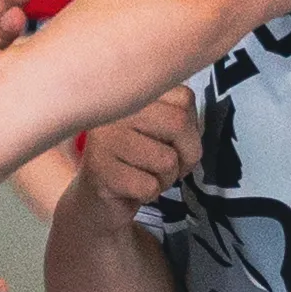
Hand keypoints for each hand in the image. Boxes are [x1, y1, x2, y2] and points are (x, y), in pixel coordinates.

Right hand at [73, 90, 196, 213]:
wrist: (95, 199)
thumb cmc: (134, 163)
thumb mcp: (158, 130)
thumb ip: (179, 116)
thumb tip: (195, 125)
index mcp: (132, 93)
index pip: (184, 98)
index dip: (192, 129)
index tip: (176, 143)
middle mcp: (115, 109)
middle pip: (179, 123)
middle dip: (187, 155)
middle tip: (170, 167)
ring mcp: (104, 137)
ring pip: (167, 160)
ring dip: (166, 179)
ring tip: (146, 176)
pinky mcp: (99, 169)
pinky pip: (149, 186)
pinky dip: (149, 195)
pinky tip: (132, 190)